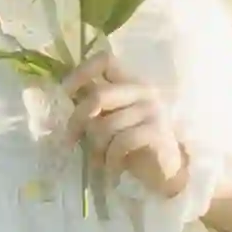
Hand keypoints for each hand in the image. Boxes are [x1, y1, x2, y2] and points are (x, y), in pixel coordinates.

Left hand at [72, 55, 197, 204]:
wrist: (166, 171)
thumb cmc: (135, 145)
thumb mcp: (113, 119)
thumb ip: (95, 106)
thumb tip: (65, 97)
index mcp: (131, 82)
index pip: (106, 60)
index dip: (81, 72)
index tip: (65, 92)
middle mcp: (143, 91)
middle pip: (99, 96)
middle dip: (78, 120)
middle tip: (71, 140)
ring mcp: (151, 111)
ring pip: (106, 125)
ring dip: (96, 148)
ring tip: (98, 161)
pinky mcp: (155, 132)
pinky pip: (120, 143)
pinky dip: (110, 159)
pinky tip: (112, 168)